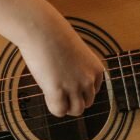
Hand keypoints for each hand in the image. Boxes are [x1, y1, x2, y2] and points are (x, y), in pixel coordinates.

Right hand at [15, 2, 105, 117]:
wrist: (43, 29)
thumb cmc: (55, 37)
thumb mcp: (76, 55)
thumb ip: (78, 71)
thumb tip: (71, 88)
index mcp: (96, 70)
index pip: (93, 91)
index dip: (79, 89)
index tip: (68, 81)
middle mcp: (89, 80)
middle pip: (87, 103)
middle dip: (73, 99)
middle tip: (60, 90)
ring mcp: (74, 86)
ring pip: (76, 110)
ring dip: (66, 106)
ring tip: (55, 95)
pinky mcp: (57, 91)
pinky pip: (59, 111)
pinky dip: (53, 106)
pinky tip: (47, 93)